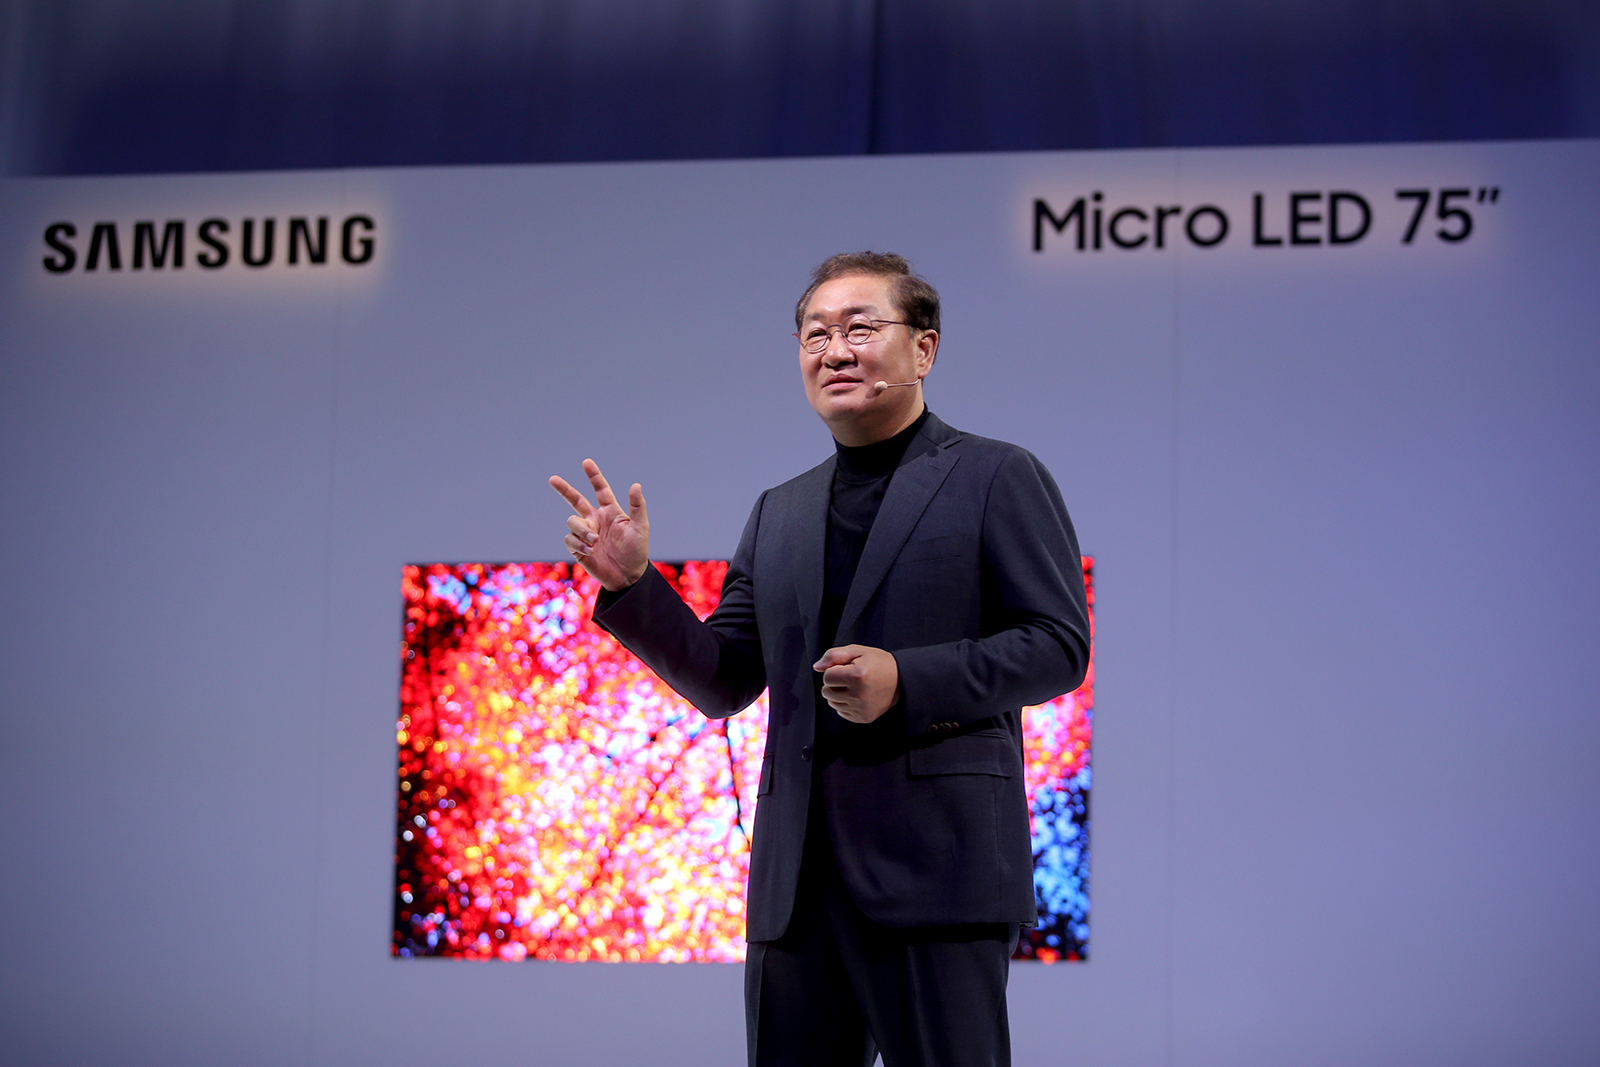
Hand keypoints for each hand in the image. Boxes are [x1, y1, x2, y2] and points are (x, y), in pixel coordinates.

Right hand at [548, 459, 649, 591]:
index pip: (600, 490)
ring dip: (582, 529)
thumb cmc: (636, 551)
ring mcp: (586, 533)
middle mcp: (596, 519)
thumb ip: (637, 506)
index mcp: (610, 511)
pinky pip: (570, 539)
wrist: (627, 576)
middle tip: (552, 479)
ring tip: (594, 540)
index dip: (594, 476)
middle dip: (564, 489)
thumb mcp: (640, 527)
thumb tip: (636, 484)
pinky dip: (579, 543)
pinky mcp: (578, 547)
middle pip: (576, 500)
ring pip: (572, 521)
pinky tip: (590, 550)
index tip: (586, 462)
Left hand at [814, 645, 900, 723]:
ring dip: (838, 694)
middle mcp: (858, 695)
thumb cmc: (877, 663)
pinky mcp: (863, 718)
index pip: (827, 677)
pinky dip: (845, 704)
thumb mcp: (857, 651)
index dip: (834, 670)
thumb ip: (833, 656)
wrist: (900, 680)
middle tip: (849, 678)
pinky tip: (857, 697)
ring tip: (853, 687)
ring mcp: (861, 709)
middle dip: (834, 683)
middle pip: (827, 692)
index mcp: (857, 676)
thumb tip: (816, 667)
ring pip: (832, 703)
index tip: (846, 668)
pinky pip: (841, 712)